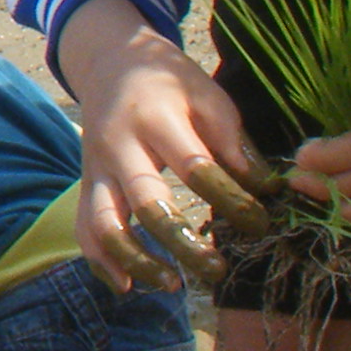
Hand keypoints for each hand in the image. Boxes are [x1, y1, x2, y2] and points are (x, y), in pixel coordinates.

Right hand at [50, 0, 269, 292]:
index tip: (260, 223)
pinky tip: (128, 286)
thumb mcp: (207, 95)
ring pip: (105, 224)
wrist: (110, 63)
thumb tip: (266, 188)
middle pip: (147, 203)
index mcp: (157, 117)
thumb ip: (232, 141)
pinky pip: (85, 229)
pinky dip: (102, 262)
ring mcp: (97, 168)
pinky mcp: (86, 185)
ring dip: (137, 261)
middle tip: (218, 270)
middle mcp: (120, 145)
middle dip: (183, 242)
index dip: (230, 199)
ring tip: (172, 285)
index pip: (195, 167)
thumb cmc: (170, 83)